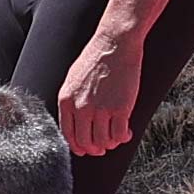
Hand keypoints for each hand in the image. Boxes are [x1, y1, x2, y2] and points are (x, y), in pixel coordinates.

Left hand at [53, 16, 146, 156]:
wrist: (115, 44)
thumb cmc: (96, 58)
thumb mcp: (73, 79)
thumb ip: (72, 101)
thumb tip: (75, 122)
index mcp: (66, 101)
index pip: (67, 135)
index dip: (77, 147)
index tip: (85, 149)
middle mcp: (81, 108)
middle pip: (85, 142)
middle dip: (94, 149)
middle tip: (102, 148)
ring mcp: (100, 109)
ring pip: (103, 142)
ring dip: (110, 144)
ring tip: (115, 138)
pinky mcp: (120, 108)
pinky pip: (119, 135)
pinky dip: (123, 138)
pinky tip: (126, 132)